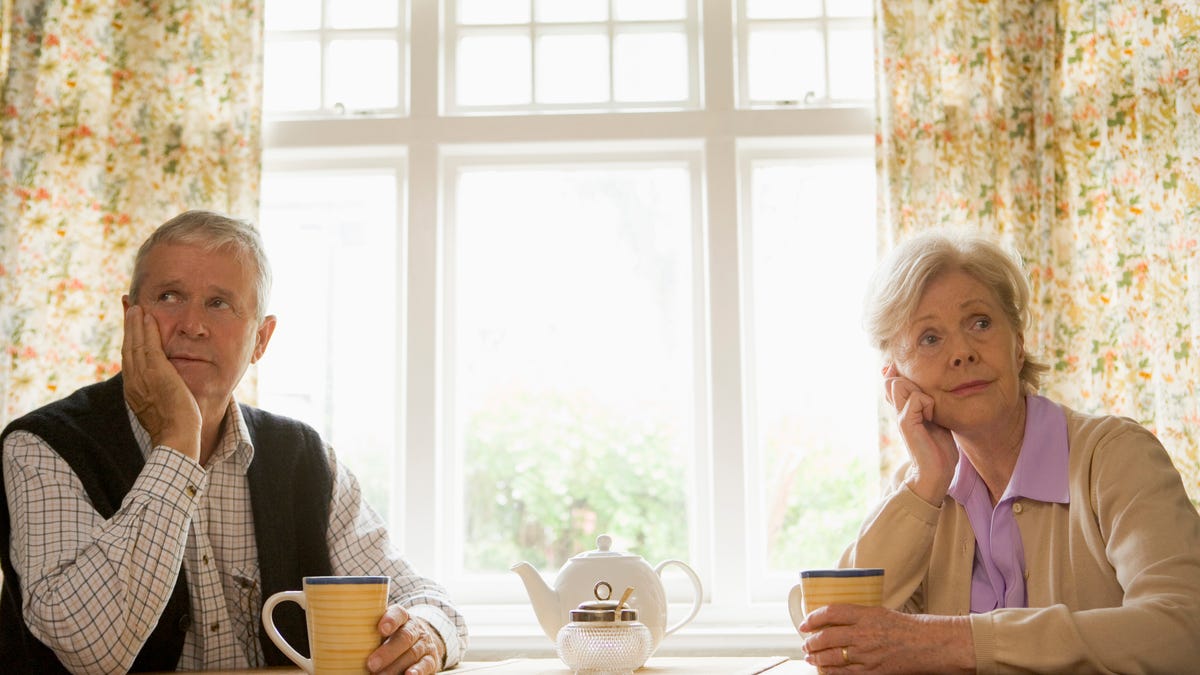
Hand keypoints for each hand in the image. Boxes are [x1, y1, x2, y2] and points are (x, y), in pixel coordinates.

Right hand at [121, 305, 201, 460]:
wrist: (176, 437)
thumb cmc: (175, 427)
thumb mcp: (161, 407)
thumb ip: (158, 393)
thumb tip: (164, 387)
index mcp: (133, 390)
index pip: (129, 358)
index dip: (128, 339)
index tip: (129, 324)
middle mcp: (133, 382)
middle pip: (128, 347)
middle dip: (128, 325)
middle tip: (128, 306)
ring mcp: (143, 377)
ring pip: (135, 343)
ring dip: (134, 323)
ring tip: (136, 306)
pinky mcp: (156, 373)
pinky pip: (148, 345)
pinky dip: (146, 329)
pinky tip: (147, 316)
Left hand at [367, 605, 445, 674]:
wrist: (421, 641)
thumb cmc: (393, 636)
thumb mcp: (385, 629)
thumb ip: (368, 631)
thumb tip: (335, 639)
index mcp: (402, 617)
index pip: (398, 613)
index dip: (390, 620)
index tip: (380, 629)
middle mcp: (416, 629)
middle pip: (405, 637)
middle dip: (388, 652)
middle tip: (371, 664)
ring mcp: (425, 645)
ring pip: (412, 654)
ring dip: (395, 667)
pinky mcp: (431, 660)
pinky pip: (426, 665)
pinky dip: (418, 672)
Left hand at [800, 604, 972, 673]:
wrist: (927, 644)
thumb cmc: (904, 627)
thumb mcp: (878, 612)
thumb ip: (856, 615)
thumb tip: (832, 619)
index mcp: (865, 614)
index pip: (830, 613)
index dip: (813, 618)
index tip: (804, 623)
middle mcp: (863, 634)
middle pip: (826, 637)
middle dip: (811, 642)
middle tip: (805, 643)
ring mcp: (866, 654)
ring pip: (831, 657)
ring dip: (816, 658)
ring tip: (810, 657)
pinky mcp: (872, 671)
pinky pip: (844, 673)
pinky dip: (831, 672)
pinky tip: (824, 670)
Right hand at [882, 364, 956, 503]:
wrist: (935, 471)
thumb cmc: (939, 448)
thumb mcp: (934, 419)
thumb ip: (928, 404)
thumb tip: (930, 391)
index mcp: (902, 408)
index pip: (892, 381)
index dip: (897, 373)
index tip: (910, 378)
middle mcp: (897, 410)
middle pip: (892, 379)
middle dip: (911, 380)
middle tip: (927, 398)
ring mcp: (900, 416)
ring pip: (899, 384)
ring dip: (919, 390)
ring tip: (929, 407)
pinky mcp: (906, 423)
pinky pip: (915, 398)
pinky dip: (927, 403)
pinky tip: (931, 417)